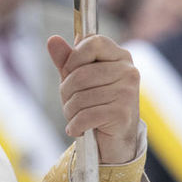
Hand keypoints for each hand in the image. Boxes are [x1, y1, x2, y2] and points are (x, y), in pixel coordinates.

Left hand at [46, 34, 140, 164]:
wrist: (116, 141)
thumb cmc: (96, 105)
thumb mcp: (79, 80)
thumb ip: (67, 60)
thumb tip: (53, 40)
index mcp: (121, 57)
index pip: (93, 42)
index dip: (74, 58)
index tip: (70, 72)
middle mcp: (128, 72)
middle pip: (81, 74)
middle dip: (66, 92)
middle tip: (70, 103)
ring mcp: (127, 93)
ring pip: (80, 97)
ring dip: (70, 112)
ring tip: (76, 117)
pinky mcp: (122, 114)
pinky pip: (85, 115)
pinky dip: (75, 125)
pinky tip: (78, 129)